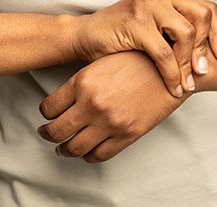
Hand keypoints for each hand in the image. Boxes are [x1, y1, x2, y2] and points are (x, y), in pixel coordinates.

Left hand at [38, 51, 188, 162]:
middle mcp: (92, 104)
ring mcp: (109, 122)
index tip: (47, 115)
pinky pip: (99, 155)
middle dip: (47, 134)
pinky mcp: (127, 135)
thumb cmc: (139, 60)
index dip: (45, 113)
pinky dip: (88, 156)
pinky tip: (87, 152)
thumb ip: (82, 82)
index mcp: (83, 82)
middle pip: (56, 131)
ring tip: (63, 148)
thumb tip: (65, 100)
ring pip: (74, 148)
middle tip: (46, 133)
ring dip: (64, 150)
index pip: (49, 107)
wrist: (171, 69)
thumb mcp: (103, 62)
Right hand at [72, 0, 216, 96]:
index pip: (206, 7)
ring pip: (185, 33)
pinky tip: (173, 87)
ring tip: (187, 83)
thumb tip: (208, 55)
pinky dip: (172, 73)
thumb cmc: (120, 37)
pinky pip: (164, 52)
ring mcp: (146, 5)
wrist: (85, 37)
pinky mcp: (134, 22)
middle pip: (202, 15)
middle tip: (203, 71)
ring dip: (189, 63)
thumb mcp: (154, 29)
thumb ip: (176, 33)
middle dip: (206, 46)